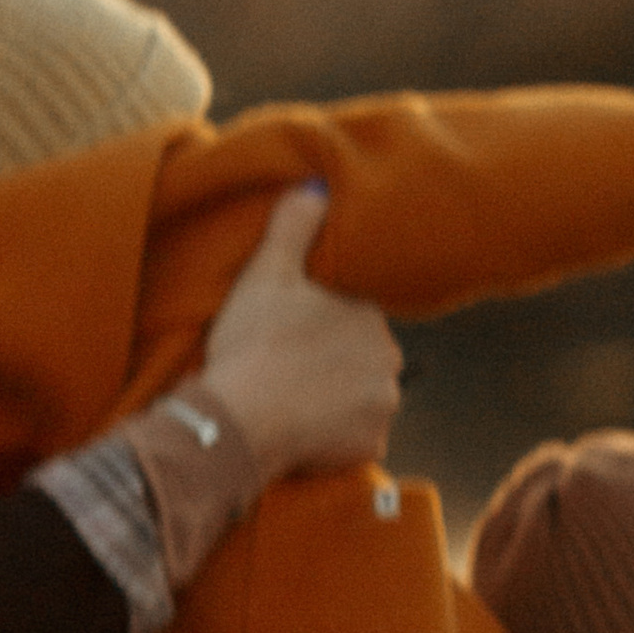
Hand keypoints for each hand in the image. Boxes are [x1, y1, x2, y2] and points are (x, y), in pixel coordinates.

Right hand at [200, 185, 403, 477]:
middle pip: (360, 360)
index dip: (317, 326)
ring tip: (290, 401)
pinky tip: (300, 430)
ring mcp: (383, 407)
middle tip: (286, 370)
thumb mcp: (267, 271)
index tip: (285, 337)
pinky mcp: (368, 447)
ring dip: (334, 402)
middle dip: (332, 364)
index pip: (351, 317)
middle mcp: (390, 361)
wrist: (242, 417)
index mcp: (370, 316)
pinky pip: (353, 440)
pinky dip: (331, 438)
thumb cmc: (254, 341)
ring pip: (359, 399)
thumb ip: (295, 224)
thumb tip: (318, 185)